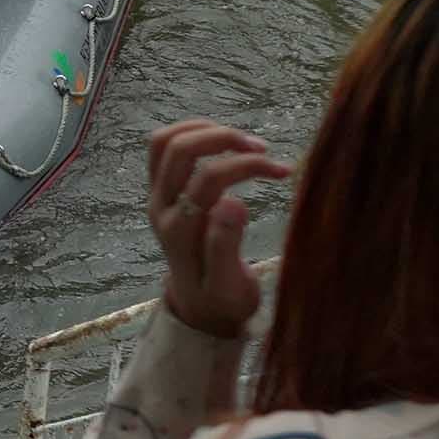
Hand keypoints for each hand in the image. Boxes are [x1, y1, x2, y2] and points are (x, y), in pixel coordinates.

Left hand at [147, 120, 290, 339]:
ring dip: (206, 130)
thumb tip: (233, 202)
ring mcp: (156, 196)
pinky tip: (225, 143)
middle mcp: (160, 208)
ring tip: (243, 141)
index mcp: (179, 231)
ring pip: (166, 141)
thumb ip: (225, 246)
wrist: (200, 308)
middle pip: (178, 149)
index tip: (282, 170)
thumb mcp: (230, 286)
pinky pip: (164, 147)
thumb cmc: (222, 299)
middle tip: (262, 148)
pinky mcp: (160, 190)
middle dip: (223, 138)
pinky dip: (194, 134)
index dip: (247, 166)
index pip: (208, 178)